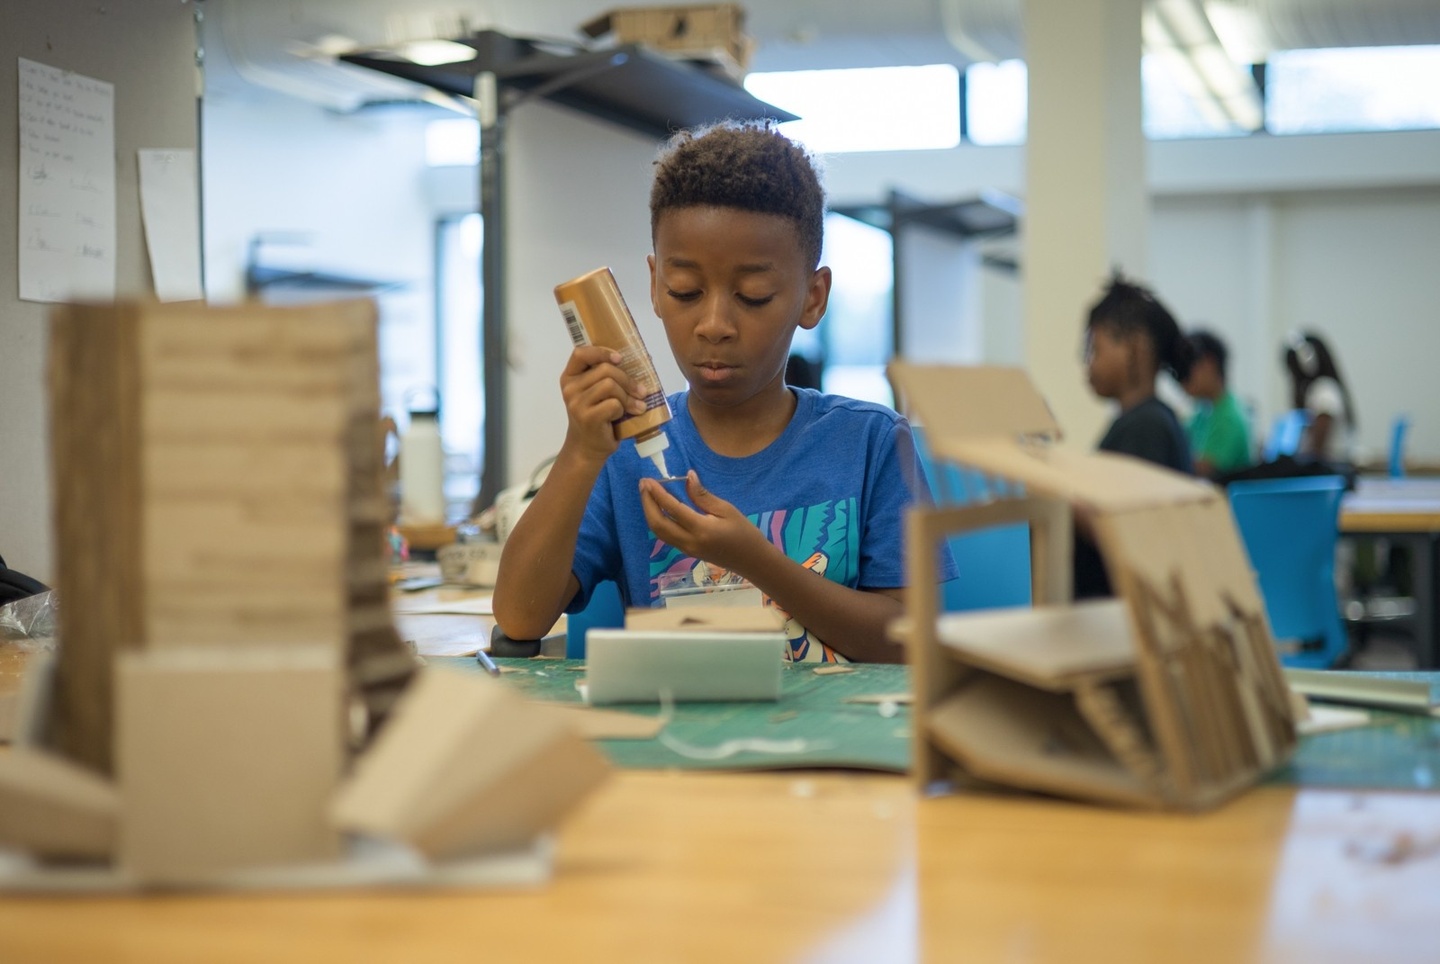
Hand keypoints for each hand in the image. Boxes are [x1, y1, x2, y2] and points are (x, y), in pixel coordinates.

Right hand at [560, 345, 649, 463]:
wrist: (587, 448)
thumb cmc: (596, 418)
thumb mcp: (596, 394)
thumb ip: (605, 377)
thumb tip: (640, 363)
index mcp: (570, 377)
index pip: (580, 353)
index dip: (601, 352)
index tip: (619, 359)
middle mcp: (570, 388)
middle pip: (605, 370)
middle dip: (627, 380)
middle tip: (640, 392)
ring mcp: (577, 403)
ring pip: (610, 385)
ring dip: (627, 396)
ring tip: (635, 406)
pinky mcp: (588, 417)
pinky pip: (613, 404)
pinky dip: (622, 409)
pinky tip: (622, 416)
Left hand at [638, 470, 768, 573]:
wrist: (752, 561)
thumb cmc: (744, 533)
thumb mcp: (727, 509)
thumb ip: (703, 496)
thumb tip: (688, 477)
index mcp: (701, 529)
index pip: (673, 509)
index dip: (658, 494)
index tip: (648, 480)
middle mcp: (689, 542)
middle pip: (658, 524)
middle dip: (647, 503)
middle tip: (643, 484)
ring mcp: (686, 549)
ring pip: (659, 532)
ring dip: (649, 512)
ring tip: (647, 493)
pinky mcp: (687, 551)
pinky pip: (666, 536)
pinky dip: (658, 520)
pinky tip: (658, 507)